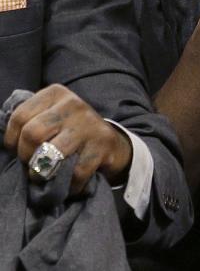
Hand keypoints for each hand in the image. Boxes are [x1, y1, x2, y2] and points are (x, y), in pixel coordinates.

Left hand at [3, 84, 131, 194]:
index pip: (19, 117)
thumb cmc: (69, 132)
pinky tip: (70, 182)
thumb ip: (28, 120)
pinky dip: (70, 184)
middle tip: (32, 163)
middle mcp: (73, 104)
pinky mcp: (103, 143)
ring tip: (45, 176)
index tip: (19, 150)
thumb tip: (0, 136)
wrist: (110, 143)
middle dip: (26, 156)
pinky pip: (76, 171)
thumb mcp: (50, 117)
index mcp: (56, 94)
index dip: (11, 140)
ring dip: (43, 172)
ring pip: (51, 153)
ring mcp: (89, 123)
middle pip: (32, 133)